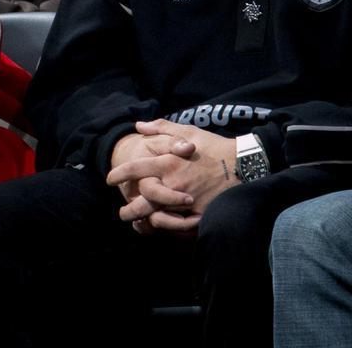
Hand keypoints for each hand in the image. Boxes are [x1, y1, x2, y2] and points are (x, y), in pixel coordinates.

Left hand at [108, 120, 238, 234]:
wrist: (245, 164)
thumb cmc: (214, 146)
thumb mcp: (188, 131)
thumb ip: (161, 128)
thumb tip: (138, 126)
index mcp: (168, 162)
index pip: (135, 168)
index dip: (118, 174)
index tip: (109, 179)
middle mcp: (174, 182)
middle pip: (143, 199)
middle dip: (129, 208)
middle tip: (122, 212)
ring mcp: (187, 200)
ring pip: (159, 216)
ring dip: (146, 222)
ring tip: (139, 225)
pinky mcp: (201, 213)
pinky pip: (180, 226)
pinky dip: (171, 229)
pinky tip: (164, 229)